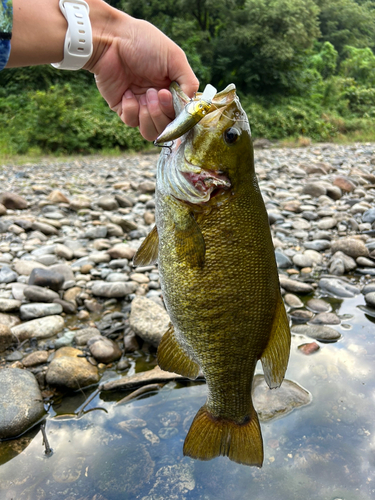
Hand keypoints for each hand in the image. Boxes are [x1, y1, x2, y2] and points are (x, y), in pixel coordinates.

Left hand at [87, 9, 198, 140]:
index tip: (167, 95)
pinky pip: (131, 122)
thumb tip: (190, 105)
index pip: (181, 116)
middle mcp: (158, 101)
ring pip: (150, 132)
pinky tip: (127, 92)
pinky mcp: (123, 109)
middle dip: (161, 114)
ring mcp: (141, 107)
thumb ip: (189, 83)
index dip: (177, 114)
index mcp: (172, 90)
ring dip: (149, 117)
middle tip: (154, 93)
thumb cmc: (144, 43)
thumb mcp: (175, 58)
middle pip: (167, 127)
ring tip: (143, 96)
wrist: (111, 40)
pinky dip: (131, 109)